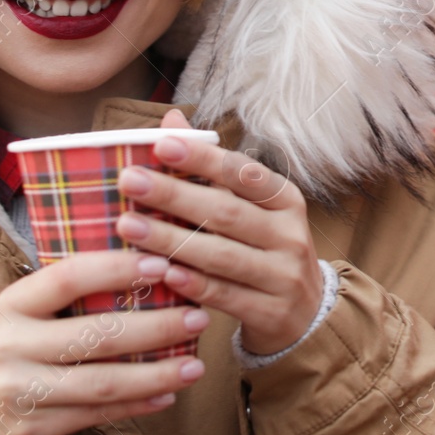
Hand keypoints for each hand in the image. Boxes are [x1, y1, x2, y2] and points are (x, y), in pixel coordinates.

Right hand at [0, 250, 211, 434]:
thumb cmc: (30, 341)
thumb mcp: (37, 308)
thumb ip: (80, 286)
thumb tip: (156, 253)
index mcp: (13, 303)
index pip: (69, 277)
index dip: (117, 269)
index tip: (165, 264)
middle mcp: (11, 345)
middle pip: (95, 335)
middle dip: (156, 327)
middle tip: (199, 318)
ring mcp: (20, 391)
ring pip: (103, 383)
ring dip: (157, 374)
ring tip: (196, 365)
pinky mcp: (35, 428)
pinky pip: (98, 415)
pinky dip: (139, 405)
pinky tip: (170, 394)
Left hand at [115, 107, 324, 355]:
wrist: (306, 314)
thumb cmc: (265, 249)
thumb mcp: (250, 208)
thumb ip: (212, 169)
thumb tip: (172, 120)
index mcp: (285, 200)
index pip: (244, 172)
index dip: (204, 157)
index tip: (161, 144)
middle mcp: (289, 234)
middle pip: (227, 212)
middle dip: (175, 195)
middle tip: (129, 180)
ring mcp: (283, 276)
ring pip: (221, 255)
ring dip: (171, 240)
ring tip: (129, 225)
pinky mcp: (271, 312)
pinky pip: (225, 295)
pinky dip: (191, 283)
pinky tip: (160, 271)